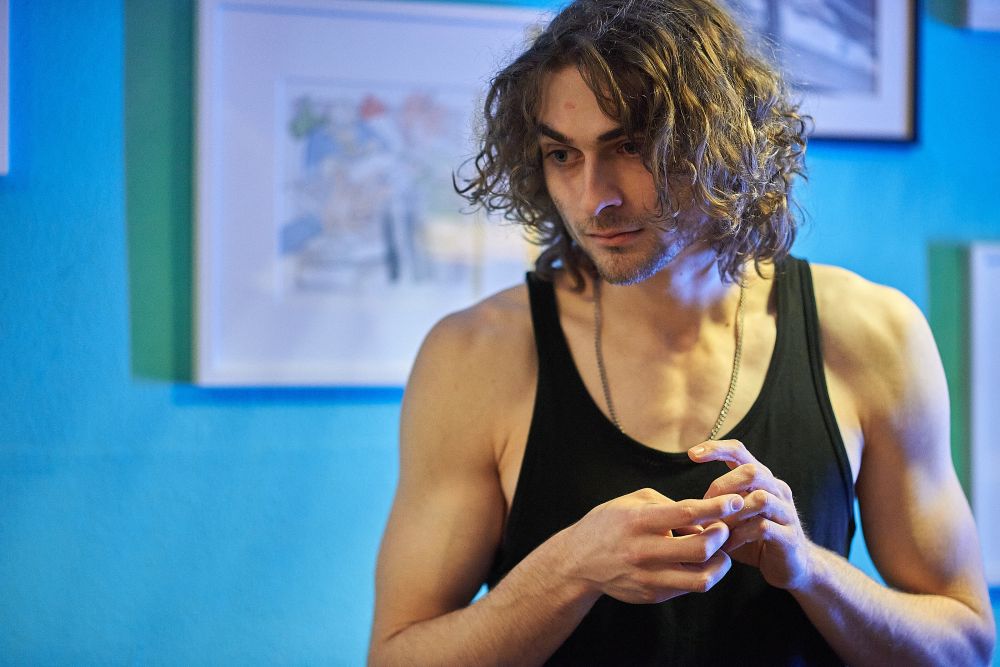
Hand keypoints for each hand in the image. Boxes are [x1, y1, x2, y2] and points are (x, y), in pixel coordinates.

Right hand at [560, 487, 744, 603]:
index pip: (686, 513)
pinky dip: (701, 574)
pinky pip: (688, 588)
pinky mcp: (652, 596)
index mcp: (639, 522)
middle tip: (724, 527)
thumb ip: (668, 505)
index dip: (716, 507)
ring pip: (701, 579)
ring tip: (720, 552)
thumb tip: (703, 519)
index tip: (735, 501)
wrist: (579, 562)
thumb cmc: (609, 524)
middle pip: (700, 549)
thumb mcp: (633, 502)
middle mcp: (644, 552)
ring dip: (720, 564)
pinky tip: (698, 563)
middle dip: (722, 536)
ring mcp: (648, 578)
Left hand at [690, 439, 812, 590]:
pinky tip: (726, 546)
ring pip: (761, 498)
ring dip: (732, 512)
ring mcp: (785, 512)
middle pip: (753, 470)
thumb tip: (674, 507)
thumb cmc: (754, 540)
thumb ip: (712, 509)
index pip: (740, 451)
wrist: (792, 567)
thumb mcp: (732, 519)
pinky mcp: (788, 537)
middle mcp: (777, 490)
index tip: (692, 454)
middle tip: (705, 503)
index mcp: (762, 480)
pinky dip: (739, 535)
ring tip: (716, 527)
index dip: (716, 448)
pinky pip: (762, 528)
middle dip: (723, 484)